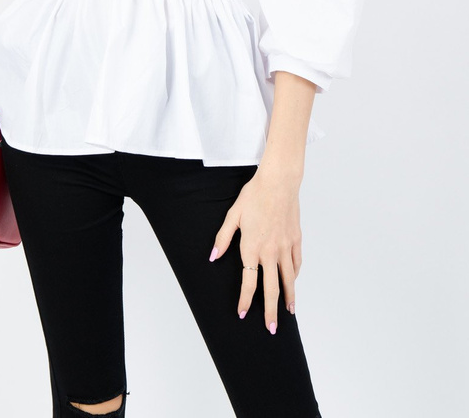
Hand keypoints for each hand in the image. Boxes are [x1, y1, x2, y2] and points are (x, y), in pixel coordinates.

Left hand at [208, 169, 301, 333]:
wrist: (279, 181)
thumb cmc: (254, 195)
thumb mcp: (233, 215)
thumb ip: (223, 238)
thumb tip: (213, 256)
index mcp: (252, 247)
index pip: (249, 282)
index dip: (246, 300)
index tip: (244, 314)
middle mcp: (270, 251)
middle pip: (271, 288)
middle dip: (271, 311)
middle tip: (271, 329)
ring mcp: (286, 246)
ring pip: (288, 279)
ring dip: (288, 298)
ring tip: (288, 313)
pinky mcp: (296, 239)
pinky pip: (296, 263)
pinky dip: (295, 275)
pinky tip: (293, 282)